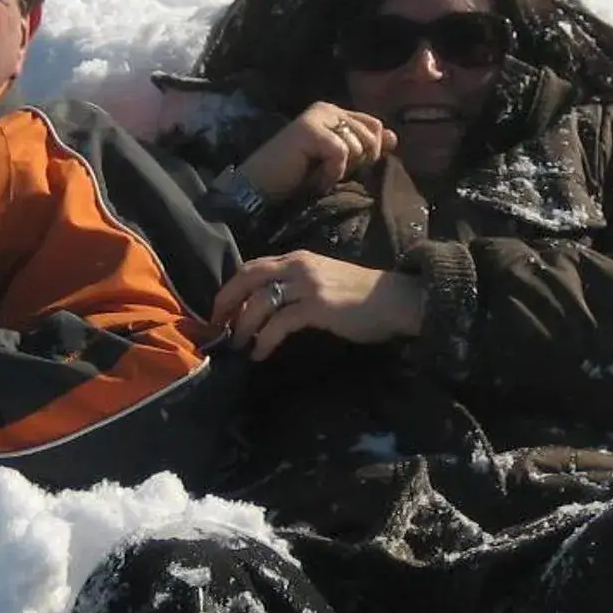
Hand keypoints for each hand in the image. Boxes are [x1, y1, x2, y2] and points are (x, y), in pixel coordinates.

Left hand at [212, 251, 425, 359]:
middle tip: (216, 326)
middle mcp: (298, 266)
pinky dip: (264, 340)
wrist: (396, 299)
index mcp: (297, 258)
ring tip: (238, 345)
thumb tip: (267, 306)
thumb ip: (296, 286)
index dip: (232, 288)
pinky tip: (260, 353)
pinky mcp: (317, 306)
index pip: (253, 266)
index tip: (220, 310)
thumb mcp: (323, 280)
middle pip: (247, 278)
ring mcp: (307, 285)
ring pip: (260, 302)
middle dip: (226, 302)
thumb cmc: (362, 295)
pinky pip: (279, 323)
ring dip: (243, 326)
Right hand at [234, 103, 396, 208]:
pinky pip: (341, 152)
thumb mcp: (340, 163)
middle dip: (358, 162)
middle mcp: (327, 108)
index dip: (372, 152)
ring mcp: (317, 116)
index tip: (349, 168)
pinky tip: (315, 179)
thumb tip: (394, 137)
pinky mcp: (309, 129)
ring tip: (319, 174)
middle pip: (372, 135)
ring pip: (358, 144)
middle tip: (331, 172)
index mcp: (335, 112)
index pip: (375, 125)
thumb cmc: (299, 178)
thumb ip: (365, 148)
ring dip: (342, 170)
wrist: (262, 189)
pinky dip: (331, 173)